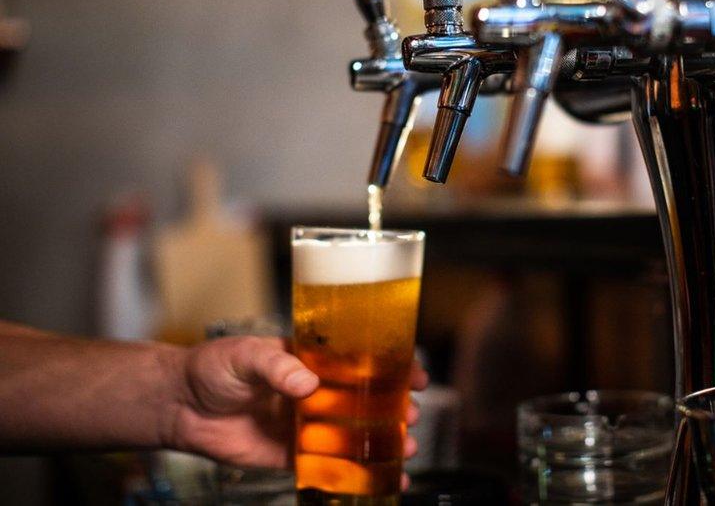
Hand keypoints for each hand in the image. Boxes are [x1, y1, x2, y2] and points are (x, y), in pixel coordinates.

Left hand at [163, 336, 428, 470]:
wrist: (178, 405)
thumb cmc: (211, 367)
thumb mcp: (244, 355)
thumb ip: (276, 366)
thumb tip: (305, 383)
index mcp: (311, 360)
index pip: (360, 359)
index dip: (392, 366)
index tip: (414, 375)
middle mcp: (316, 391)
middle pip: (366, 399)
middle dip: (395, 407)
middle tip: (411, 415)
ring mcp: (307, 424)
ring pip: (356, 433)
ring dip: (385, 441)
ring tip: (407, 448)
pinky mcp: (293, 454)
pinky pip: (330, 465)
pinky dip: (357, 474)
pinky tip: (382, 481)